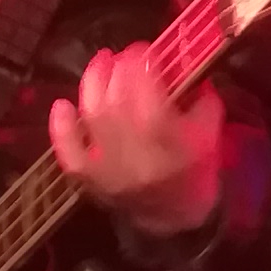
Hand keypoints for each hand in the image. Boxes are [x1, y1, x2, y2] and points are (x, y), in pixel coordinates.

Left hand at [49, 44, 222, 238]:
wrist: (174, 220)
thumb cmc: (195, 171)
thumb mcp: (210, 134)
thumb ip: (200, 97)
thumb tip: (180, 62)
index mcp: (172, 147)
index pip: (150, 96)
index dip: (143, 65)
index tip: (146, 50)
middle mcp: (136, 158)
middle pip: (118, 100)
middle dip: (119, 68)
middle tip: (126, 55)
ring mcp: (108, 170)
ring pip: (93, 116)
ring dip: (93, 82)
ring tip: (102, 62)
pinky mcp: (89, 180)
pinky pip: (68, 153)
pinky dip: (60, 127)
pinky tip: (62, 104)